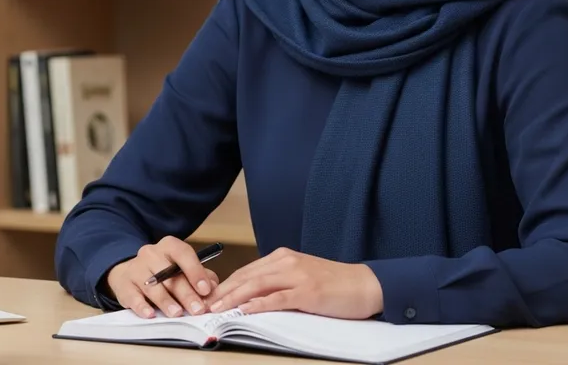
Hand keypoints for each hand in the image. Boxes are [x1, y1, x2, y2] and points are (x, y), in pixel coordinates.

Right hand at [105, 236, 219, 318]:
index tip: (205, 289)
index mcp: (169, 246)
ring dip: (166, 301)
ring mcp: (136, 268)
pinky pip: (133, 296)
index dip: (195, 271)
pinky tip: (150, 314)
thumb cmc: (162, 270)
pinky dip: (142, 306)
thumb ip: (199, 275)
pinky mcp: (123, 284)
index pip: (183, 254)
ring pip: (153, 285)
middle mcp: (151, 253)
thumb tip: (213, 287)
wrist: (129, 272)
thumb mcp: (180, 267)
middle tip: (197, 309)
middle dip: (185, 293)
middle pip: (170, 274)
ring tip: (177, 314)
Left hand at [206, 247, 382, 318]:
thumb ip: (278, 282)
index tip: (208, 296)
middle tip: (203, 306)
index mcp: (284, 257)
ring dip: (234, 298)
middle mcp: (287, 261)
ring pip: (257, 285)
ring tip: (217, 309)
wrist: (363, 284)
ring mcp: (297, 276)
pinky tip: (246, 310)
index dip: (226, 284)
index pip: (247, 270)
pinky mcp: (308, 292)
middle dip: (223, 291)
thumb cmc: (333, 283)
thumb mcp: (301, 277)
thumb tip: (251, 296)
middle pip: (247, 276)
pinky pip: (278, 298)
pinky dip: (259, 304)